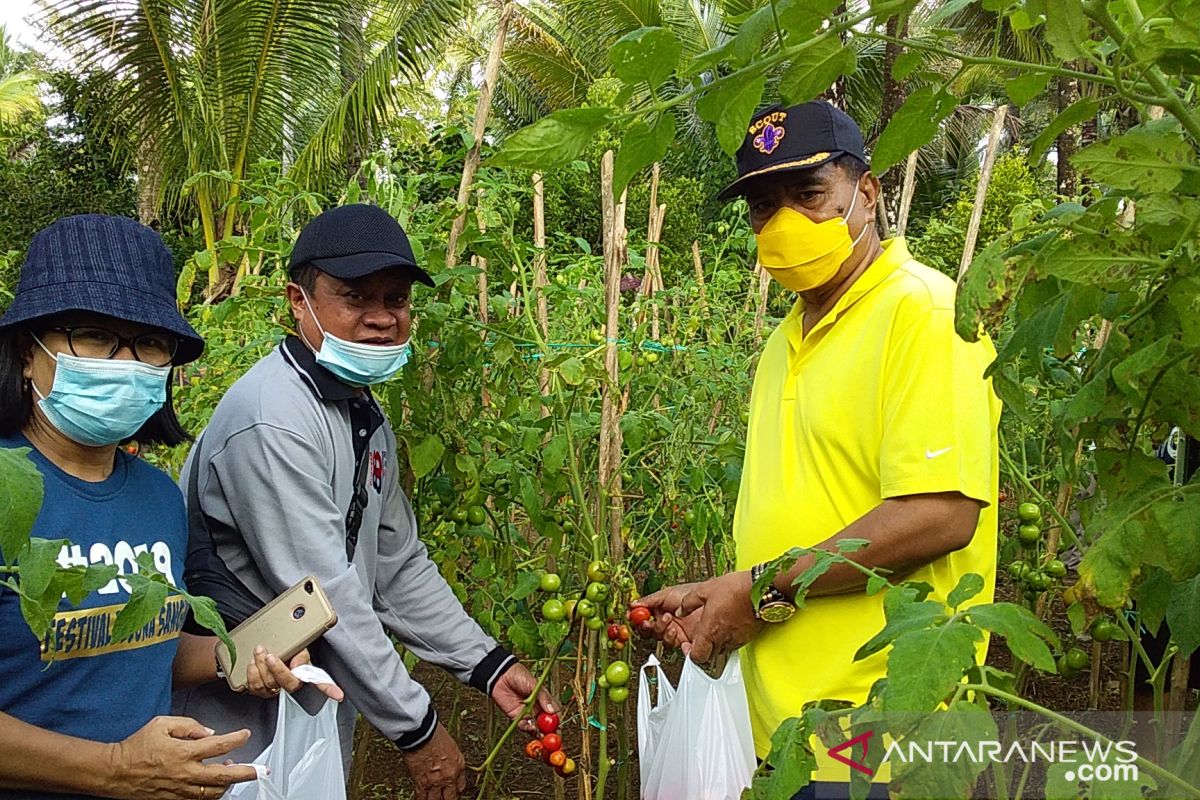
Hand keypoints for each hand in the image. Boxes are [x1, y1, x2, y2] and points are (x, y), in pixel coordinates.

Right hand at [106, 716, 257, 798]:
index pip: (219, 746)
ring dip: (229, 783)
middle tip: (261, 771)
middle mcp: (185, 773)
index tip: (245, 734)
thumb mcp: (162, 724)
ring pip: (214, 792)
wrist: (115, 771)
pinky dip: (211, 793)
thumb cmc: (137, 746)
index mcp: (184, 752)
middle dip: (246, 773)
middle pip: (223, 777)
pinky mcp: (175, 799)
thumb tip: (209, 732)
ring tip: (235, 773)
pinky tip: (216, 785)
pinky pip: (199, 799)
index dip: (237, 739)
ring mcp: (181, 789)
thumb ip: (189, 725)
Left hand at [245, 646, 344, 701]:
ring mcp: (275, 690)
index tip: (339, 695)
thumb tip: (297, 666)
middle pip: (285, 682)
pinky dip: (251, 673)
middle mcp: (290, 685)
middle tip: (268, 653)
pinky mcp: (260, 691)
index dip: (329, 688)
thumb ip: (300, 655)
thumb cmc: (286, 651)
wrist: (270, 652)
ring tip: (259, 652)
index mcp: (303, 673)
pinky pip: (254, 686)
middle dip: (274, 667)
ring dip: (260, 666)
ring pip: (267, 684)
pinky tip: (253, 664)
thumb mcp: (297, 648)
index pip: (319, 682)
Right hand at [401, 722, 465, 799]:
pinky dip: (421, 799)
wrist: (423, 732)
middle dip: (446, 797)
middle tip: (443, 796)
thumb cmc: (435, 733)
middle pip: (450, 797)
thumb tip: (448, 765)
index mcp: (459, 766)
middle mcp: (450, 776)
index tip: (451, 790)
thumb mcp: (451, 746)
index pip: (460, 786)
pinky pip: (421, 797)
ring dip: (434, 799)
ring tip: (431, 798)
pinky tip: (421, 798)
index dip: (455, 790)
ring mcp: (436, 781)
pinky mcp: (422, 783)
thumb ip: (452, 759)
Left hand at [489, 663, 557, 734]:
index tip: (558, 727)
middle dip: (549, 730)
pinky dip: (528, 729)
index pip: (554, 713)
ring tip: (541, 734)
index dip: (557, 721)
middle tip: (550, 736)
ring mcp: (527, 713)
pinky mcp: (517, 717)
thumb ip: (543, 698)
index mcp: (544, 699)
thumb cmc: (518, 675)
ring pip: (536, 726)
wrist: (500, 676)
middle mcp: (537, 708)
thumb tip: (552, 711)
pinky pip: (524, 726)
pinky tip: (531, 728)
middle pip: (546, 723)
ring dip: (539, 732)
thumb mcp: (534, 684)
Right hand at [629, 582, 701, 646]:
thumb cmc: (692, 593)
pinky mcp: (687, 642)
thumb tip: (633, 605)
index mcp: (660, 611)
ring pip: (660, 639)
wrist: (710, 600)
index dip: (637, 619)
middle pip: (650, 632)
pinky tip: (675, 632)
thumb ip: (649, 600)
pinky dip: (672, 640)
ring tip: (669, 621)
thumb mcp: (667, 593)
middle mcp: (667, 623)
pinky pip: (675, 647)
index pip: (644, 619)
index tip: (632, 617)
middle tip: (649, 621)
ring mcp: (677, 633)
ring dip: (661, 631)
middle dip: (647, 627)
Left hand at [636, 572, 764, 662]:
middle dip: (704, 647)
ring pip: (722, 649)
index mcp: (710, 631)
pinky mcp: (747, 637)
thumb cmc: (736, 590)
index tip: (688, 645)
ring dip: (717, 641)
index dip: (691, 654)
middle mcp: (723, 639)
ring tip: (716, 625)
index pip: (697, 657)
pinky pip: (734, 642)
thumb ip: (689, 602)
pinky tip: (729, 622)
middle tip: (701, 634)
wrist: (761, 591)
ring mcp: (737, 640)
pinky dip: (729, 636)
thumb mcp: (705, 590)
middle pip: (709, 654)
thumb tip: (681, 609)